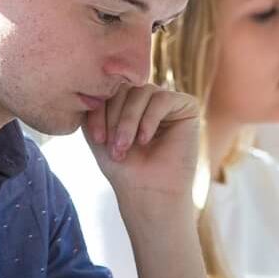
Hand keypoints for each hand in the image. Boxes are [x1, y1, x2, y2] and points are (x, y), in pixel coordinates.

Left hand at [83, 84, 200, 211]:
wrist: (148, 193)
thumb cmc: (124, 168)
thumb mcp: (99, 133)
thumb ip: (94, 107)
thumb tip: (91, 83)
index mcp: (128, 102)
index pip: (110, 90)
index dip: (100, 110)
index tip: (96, 138)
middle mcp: (149, 98)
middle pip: (125, 88)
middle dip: (115, 117)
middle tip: (112, 146)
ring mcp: (168, 101)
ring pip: (142, 93)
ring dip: (129, 121)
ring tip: (124, 147)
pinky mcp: (187, 107)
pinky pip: (163, 99)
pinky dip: (149, 119)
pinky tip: (145, 140)